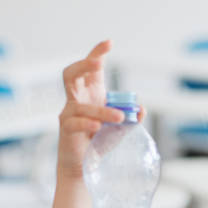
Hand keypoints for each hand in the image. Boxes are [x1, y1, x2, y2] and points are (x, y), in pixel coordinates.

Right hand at [57, 41, 144, 180]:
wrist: (83, 165)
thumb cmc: (97, 140)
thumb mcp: (119, 127)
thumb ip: (130, 118)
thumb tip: (141, 110)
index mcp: (90, 92)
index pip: (91, 67)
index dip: (97, 52)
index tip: (109, 42)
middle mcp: (77, 98)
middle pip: (71, 74)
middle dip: (84, 64)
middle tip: (99, 62)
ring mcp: (69, 113)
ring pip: (80, 104)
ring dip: (101, 110)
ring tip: (119, 117)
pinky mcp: (66, 129)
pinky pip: (74, 122)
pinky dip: (87, 122)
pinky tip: (98, 127)